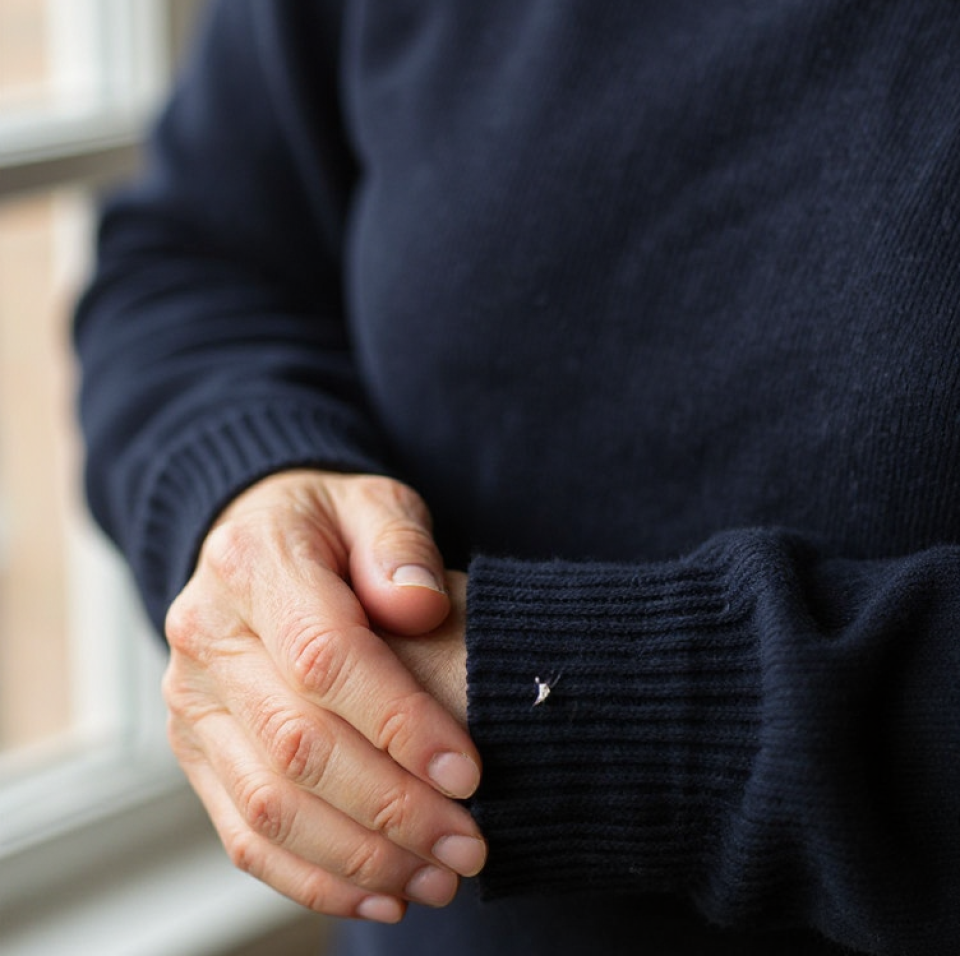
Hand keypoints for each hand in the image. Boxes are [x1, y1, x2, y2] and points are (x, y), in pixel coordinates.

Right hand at [162, 470, 485, 923]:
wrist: (255, 544)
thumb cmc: (329, 527)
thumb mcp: (373, 502)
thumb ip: (399, 542)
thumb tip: (418, 605)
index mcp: (253, 563)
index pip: (324, 657)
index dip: (399, 722)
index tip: (469, 770)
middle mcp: (208, 637)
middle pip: (298, 745)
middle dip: (394, 808)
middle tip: (469, 843)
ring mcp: (195, 702)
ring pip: (270, 805)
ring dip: (361, 857)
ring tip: (440, 877)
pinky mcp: (198, 751)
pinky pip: (244, 834)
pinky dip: (314, 879)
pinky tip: (381, 895)